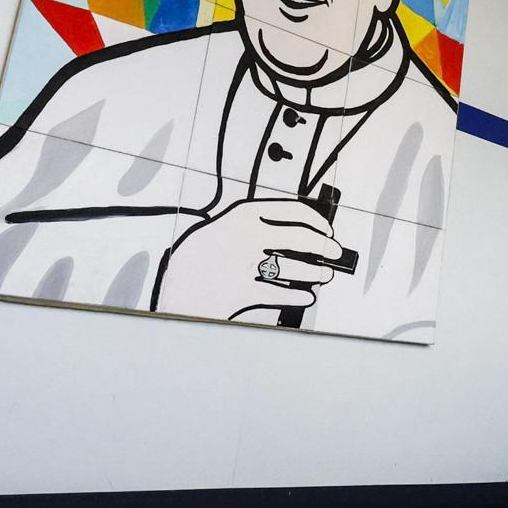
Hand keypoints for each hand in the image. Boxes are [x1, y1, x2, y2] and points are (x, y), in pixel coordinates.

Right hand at [152, 199, 343, 320]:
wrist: (173, 287)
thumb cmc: (198, 258)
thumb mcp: (222, 229)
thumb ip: (253, 227)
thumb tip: (294, 232)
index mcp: (242, 215)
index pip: (291, 210)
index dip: (316, 220)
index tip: (326, 229)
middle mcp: (246, 237)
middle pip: (299, 238)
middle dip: (324, 246)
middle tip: (334, 252)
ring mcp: (244, 265)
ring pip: (294, 267)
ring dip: (316, 272)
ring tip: (325, 275)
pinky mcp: (242, 292)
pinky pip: (280, 293)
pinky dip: (297, 296)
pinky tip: (306, 297)